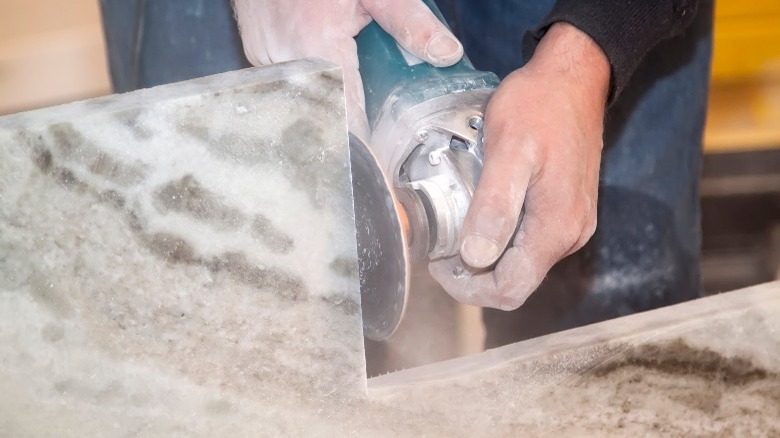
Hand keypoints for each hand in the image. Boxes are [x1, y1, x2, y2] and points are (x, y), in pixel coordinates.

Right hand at [233, 0, 463, 138]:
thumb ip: (410, 21)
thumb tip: (447, 54)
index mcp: (318, 43)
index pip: (344, 116)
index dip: (364, 146)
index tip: (380, 166)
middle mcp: (287, 58)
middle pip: (323, 115)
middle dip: (348, 126)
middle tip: (371, 134)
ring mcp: (265, 60)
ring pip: (302, 104)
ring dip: (326, 107)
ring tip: (348, 103)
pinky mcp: (255, 58)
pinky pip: (285, 87)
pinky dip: (306, 89)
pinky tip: (322, 81)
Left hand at [429, 23, 610, 309]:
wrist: (573, 77)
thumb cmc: (539, 107)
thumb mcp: (509, 151)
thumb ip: (495, 206)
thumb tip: (476, 257)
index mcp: (555, 229)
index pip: (509, 290)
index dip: (468, 288)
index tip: (439, 264)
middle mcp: (570, 235)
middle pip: (515, 282)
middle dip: (473, 275)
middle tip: (441, 247)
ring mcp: (572, 224)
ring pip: (522, 264)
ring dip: (486, 255)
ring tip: (456, 228)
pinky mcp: (568, 210)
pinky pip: (531, 241)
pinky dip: (502, 237)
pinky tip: (482, 213)